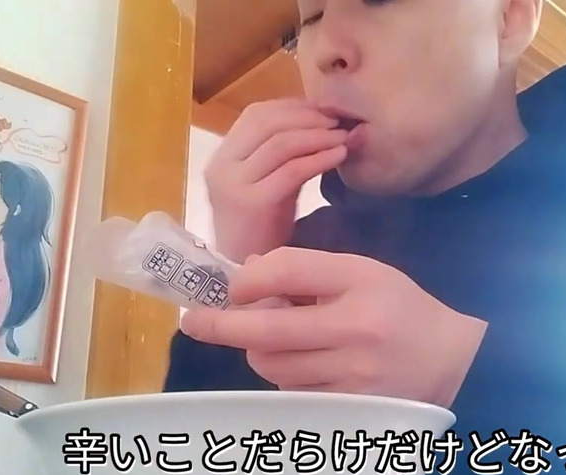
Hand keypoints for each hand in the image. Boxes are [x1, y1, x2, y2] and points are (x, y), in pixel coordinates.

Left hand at [179, 247, 488, 407]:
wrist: (452, 360)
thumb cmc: (398, 308)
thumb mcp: (361, 272)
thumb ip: (305, 270)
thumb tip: (246, 277)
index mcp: (360, 282)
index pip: (285, 272)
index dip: (247, 279)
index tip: (231, 286)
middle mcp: (355, 330)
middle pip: (266, 330)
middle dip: (220, 324)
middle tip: (193, 320)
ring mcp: (351, 375)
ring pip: (271, 365)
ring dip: (257, 350)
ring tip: (272, 338)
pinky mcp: (347, 407)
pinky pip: (290, 391)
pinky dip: (283, 376)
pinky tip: (301, 363)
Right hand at [204, 99, 347, 261]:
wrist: (244, 277)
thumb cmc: (261, 231)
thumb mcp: (269, 183)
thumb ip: (285, 154)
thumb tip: (327, 122)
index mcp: (223, 156)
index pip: (257, 114)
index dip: (294, 107)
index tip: (326, 109)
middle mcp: (222, 166)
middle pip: (268, 122)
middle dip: (309, 117)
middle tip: (340, 120)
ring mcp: (234, 184)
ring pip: (281, 143)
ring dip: (317, 134)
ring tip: (343, 136)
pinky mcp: (251, 203)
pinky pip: (291, 170)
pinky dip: (319, 158)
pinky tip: (339, 156)